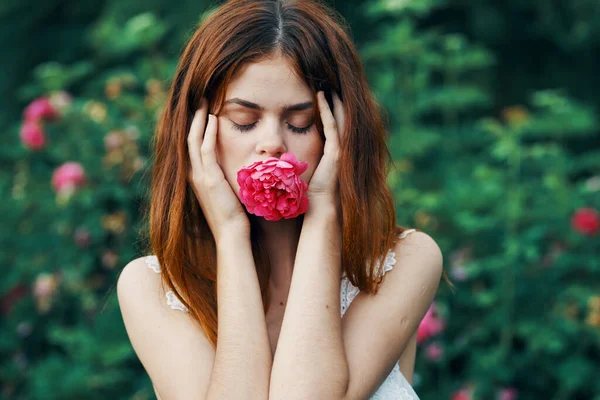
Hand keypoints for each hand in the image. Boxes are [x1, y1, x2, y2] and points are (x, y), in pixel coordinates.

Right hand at [187, 98, 249, 240]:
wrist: (231, 234)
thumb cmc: (234, 216)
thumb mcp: (226, 191)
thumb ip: (226, 177)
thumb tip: (236, 165)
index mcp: (196, 177)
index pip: (191, 145)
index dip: (194, 126)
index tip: (201, 110)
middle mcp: (193, 174)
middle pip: (188, 138)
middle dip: (193, 117)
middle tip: (199, 99)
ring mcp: (199, 176)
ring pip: (193, 140)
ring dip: (198, 119)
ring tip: (203, 101)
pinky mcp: (209, 178)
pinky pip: (206, 149)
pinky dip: (208, 132)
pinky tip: (213, 118)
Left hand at [306, 91, 345, 207]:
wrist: (319, 209)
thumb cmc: (309, 195)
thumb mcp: (306, 172)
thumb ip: (301, 159)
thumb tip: (282, 153)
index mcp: (334, 153)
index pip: (334, 126)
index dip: (330, 110)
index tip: (323, 95)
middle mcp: (340, 150)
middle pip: (341, 119)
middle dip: (336, 102)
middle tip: (330, 84)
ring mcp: (340, 150)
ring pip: (340, 119)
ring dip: (334, 102)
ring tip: (328, 86)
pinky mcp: (336, 152)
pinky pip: (332, 126)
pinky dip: (327, 111)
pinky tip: (321, 98)